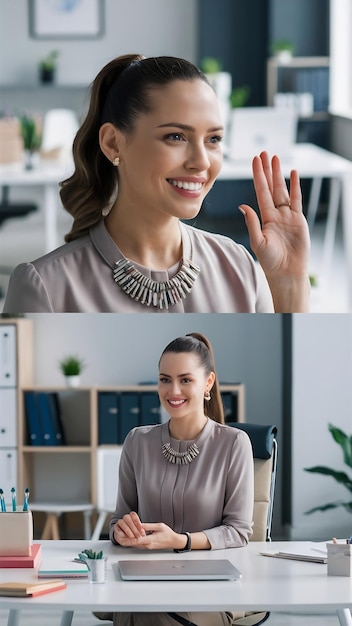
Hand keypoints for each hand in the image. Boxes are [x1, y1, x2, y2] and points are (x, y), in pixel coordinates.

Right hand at [113, 511, 145, 545]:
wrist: (124, 537)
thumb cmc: (133, 535)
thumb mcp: (137, 535)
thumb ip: (139, 534)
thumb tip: (143, 536)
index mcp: (131, 517)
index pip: (134, 515)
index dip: (138, 523)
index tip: (142, 532)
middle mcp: (125, 518)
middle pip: (128, 518)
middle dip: (134, 528)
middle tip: (138, 536)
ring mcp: (120, 522)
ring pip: (122, 522)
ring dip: (127, 530)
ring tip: (132, 537)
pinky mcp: (115, 527)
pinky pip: (116, 527)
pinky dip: (120, 532)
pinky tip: (124, 536)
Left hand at [113, 512, 178, 549]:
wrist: (174, 541)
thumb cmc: (168, 533)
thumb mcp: (159, 526)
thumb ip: (148, 526)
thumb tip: (140, 525)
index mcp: (151, 540)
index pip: (137, 540)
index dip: (129, 539)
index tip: (122, 538)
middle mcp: (148, 545)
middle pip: (134, 543)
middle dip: (126, 540)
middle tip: (119, 536)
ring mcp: (148, 547)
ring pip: (136, 544)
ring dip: (129, 541)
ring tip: (122, 536)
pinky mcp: (149, 546)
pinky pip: (139, 544)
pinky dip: (134, 541)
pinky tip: (130, 538)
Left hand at [239, 152, 310, 310]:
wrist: (288, 273)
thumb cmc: (271, 262)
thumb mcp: (258, 242)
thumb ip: (252, 223)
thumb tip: (243, 206)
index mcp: (264, 218)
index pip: (260, 192)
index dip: (257, 177)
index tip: (254, 161)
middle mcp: (275, 214)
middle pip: (271, 187)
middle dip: (267, 170)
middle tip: (264, 153)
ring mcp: (288, 216)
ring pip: (283, 190)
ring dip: (279, 174)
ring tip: (276, 158)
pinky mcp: (299, 220)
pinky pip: (297, 200)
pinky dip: (296, 186)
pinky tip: (293, 174)